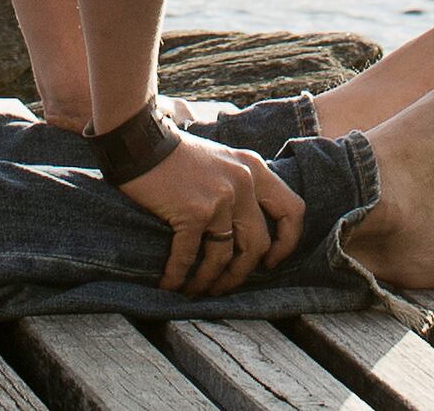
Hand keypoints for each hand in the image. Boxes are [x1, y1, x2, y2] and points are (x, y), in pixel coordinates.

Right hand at [117, 133, 299, 295]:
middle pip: (257, 244)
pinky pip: (189, 257)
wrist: (141, 142)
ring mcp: (220, 198)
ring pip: (223, 257)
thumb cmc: (177, 155)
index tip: (271, 261)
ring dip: (209, 280)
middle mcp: (243, 183)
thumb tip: (246, 230)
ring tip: (195, 290)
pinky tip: (169, 284)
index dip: (287, 242)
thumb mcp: (222, 160)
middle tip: (224, 286)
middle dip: (240, 273)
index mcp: (255, 169)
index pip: (292, 210)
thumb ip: (241, 185)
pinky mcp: (193, 212)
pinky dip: (178, 276)